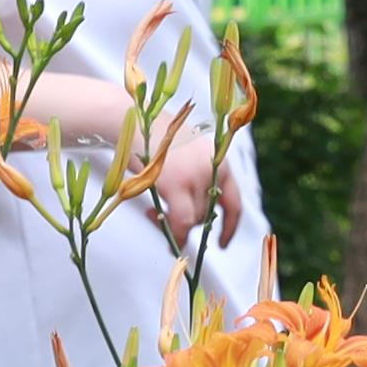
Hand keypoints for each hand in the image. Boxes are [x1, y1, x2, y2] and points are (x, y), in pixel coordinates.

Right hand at [134, 127, 231, 255]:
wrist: (132, 123)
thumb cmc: (154, 139)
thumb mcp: (187, 157)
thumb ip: (197, 180)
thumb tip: (193, 217)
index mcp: (219, 162)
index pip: (234, 202)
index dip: (230, 227)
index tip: (223, 243)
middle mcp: (212, 169)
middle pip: (208, 213)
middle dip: (188, 223)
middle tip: (163, 219)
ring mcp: (196, 176)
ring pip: (195, 218)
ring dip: (175, 224)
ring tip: (153, 213)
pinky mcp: (176, 183)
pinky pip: (182, 221)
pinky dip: (176, 233)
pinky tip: (164, 230)